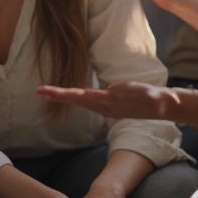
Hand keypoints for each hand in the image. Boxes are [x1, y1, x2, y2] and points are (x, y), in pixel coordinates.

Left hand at [38, 82, 181, 122]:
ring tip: (46, 92)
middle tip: (39, 90)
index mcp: (107, 102)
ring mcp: (105, 107)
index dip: (64, 94)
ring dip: (63, 96)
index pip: (81, 96)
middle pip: (76, 99)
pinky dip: (74, 97)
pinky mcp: (107, 105)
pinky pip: (87, 101)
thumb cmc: (150, 96)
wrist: (159, 106)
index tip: (49, 92)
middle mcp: (103, 106)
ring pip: (79, 100)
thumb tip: (107, 91)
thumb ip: (122, 93)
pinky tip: (66, 95)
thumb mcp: (138, 92)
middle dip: (57, 95)